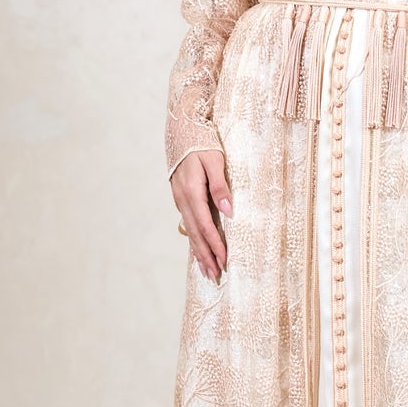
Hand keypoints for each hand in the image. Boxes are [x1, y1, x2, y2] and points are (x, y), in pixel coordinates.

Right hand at [172, 150, 232, 281]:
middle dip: (206, 255)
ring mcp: (180, 200)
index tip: (224, 259)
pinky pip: (188, 224)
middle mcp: (183, 200)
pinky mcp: (181, 198)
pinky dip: (193, 240)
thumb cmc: (202, 143)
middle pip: (195, 234)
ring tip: (206, 270)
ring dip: (199, 252)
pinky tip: (197, 250)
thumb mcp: (215, 161)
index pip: (205, 224)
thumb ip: (220, 186)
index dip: (215, 244)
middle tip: (214, 275)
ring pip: (190, 232)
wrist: (182, 131)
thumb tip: (227, 210)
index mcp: (192, 192)